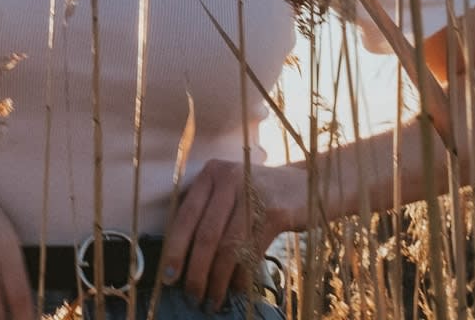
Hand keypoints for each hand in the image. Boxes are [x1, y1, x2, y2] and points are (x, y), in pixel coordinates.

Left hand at [159, 161, 305, 309]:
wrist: (306, 185)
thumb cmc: (259, 195)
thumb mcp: (229, 192)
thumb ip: (206, 214)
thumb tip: (181, 261)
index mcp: (212, 173)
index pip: (186, 214)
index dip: (175, 248)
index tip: (169, 276)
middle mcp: (230, 177)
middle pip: (206, 234)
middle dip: (196, 271)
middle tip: (192, 296)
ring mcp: (254, 193)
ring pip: (229, 247)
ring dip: (218, 280)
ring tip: (213, 300)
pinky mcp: (276, 211)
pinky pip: (252, 252)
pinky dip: (242, 276)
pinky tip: (237, 290)